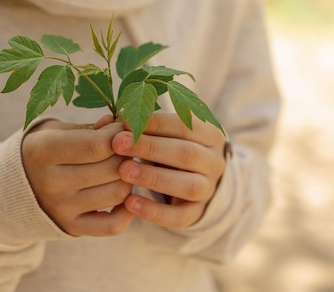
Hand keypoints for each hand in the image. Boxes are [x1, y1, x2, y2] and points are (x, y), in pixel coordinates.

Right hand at [21, 116, 133, 236]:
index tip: (122, 129)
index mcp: (42, 151)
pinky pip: (113, 226)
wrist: (12, 188)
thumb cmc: (44, 150)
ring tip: (121, 168)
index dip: (120, 134)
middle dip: (126, 155)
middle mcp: (50, 183)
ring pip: (118, 193)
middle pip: (112, 168)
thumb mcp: (58, 130)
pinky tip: (124, 196)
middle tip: (125, 149)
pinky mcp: (72, 228)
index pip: (98, 144)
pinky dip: (127, 211)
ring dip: (128, 178)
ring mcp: (61, 209)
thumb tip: (122, 125)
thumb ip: (91, 128)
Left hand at [112, 113, 226, 228]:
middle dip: (150, 148)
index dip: (156, 124)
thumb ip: (150, 126)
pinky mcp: (197, 213)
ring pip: (187, 185)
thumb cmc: (174, 148)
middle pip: (187, 154)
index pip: (186, 126)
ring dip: (153, 177)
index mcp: (211, 136)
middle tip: (119, 144)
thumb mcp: (169, 133)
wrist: (195, 180)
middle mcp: (215, 162)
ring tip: (123, 171)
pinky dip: (154, 212)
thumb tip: (122, 117)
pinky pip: (179, 216)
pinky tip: (130, 203)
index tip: (127, 123)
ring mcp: (209, 190)